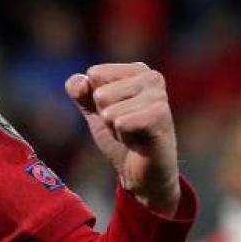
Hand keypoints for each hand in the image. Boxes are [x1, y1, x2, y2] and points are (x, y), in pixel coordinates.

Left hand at [65, 63, 180, 214]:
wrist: (142, 171)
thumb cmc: (121, 136)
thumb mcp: (94, 110)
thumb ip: (80, 92)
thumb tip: (79, 82)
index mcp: (137, 69)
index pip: (93, 74)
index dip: (96, 100)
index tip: (116, 112)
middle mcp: (152, 77)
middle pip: (99, 93)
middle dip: (106, 115)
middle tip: (125, 126)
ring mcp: (159, 96)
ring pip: (109, 110)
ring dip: (115, 128)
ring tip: (132, 133)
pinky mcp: (161, 116)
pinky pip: (121, 122)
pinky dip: (123, 136)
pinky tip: (138, 141)